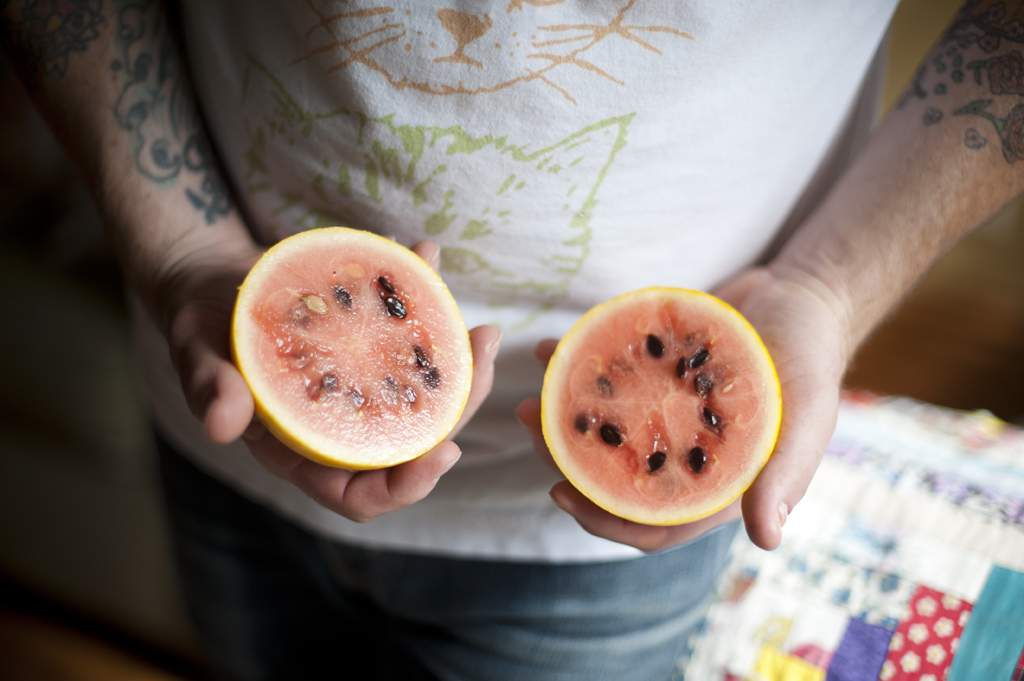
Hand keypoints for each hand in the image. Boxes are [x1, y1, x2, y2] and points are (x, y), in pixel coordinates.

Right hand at [162, 235, 500, 522]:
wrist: (214, 284)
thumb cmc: (202, 329)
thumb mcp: (196, 355)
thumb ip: (208, 388)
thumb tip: (220, 425)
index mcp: (302, 450)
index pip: (360, 495)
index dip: (405, 487)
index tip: (445, 453)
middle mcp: (342, 427)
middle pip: (412, 443)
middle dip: (457, 411)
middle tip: (481, 360)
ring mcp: (362, 388)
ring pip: (425, 398)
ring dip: (460, 365)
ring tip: (480, 328)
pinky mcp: (371, 349)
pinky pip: (409, 341)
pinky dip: (423, 301)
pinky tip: (427, 257)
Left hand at [517, 267, 845, 551]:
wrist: (802, 296)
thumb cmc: (812, 360)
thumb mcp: (808, 415)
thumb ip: (786, 474)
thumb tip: (766, 541)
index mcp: (713, 482)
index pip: (652, 522)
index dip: (605, 519)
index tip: (559, 492)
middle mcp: (680, 454)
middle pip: (613, 476)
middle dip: (567, 458)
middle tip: (531, 426)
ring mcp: (663, 413)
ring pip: (602, 429)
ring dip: (563, 415)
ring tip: (532, 391)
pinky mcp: (652, 373)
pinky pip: (608, 378)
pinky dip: (578, 365)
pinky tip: (551, 347)